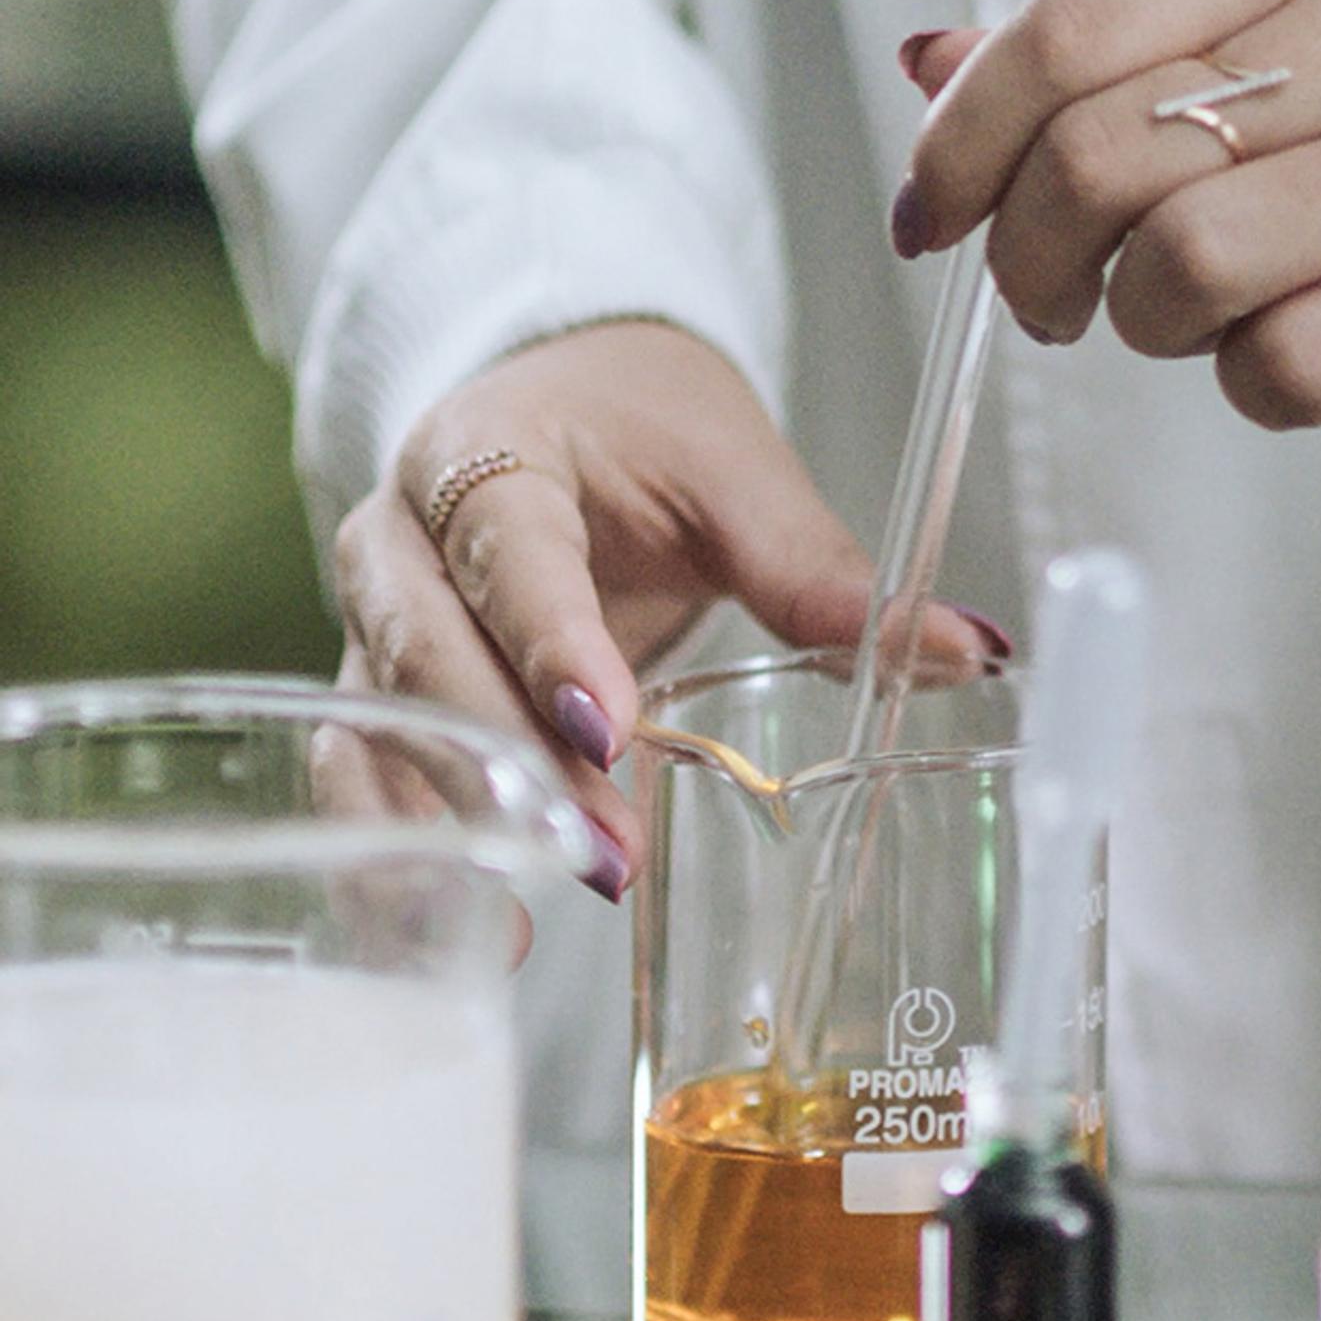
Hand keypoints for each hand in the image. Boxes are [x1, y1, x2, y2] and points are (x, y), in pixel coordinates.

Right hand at [332, 322, 1005, 892]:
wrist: (559, 386)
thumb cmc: (640, 423)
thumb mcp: (736, 473)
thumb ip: (823, 570)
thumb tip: (961, 649)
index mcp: (487, 447)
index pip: (506, 546)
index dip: (551, 640)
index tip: (610, 727)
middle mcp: (399, 533)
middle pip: (428, 654)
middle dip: (513, 765)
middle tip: (605, 857)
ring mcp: (371, 616)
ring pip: (373, 727)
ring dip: (446, 828)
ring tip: (523, 927)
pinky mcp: (373, 689)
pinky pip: (358, 776)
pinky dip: (399, 860)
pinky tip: (474, 934)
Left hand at [893, 0, 1320, 425]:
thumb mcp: (1284, 14)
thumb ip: (1112, 41)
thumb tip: (929, 60)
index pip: (1065, 38)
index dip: (960, 144)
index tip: (930, 217)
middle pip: (1100, 163)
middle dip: (1028, 257)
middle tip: (1044, 300)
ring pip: (1183, 272)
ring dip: (1141, 323)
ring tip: (1178, 317)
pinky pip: (1287, 370)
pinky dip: (1246, 385)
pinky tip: (1275, 353)